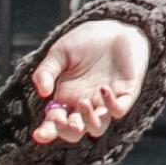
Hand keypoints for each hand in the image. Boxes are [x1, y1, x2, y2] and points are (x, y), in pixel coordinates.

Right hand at [29, 20, 150, 144]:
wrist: (113, 29)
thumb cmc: (84, 42)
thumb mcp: (59, 54)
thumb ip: (46, 71)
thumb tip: (42, 92)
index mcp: (66, 99)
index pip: (55, 123)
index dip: (47, 132)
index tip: (38, 135)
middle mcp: (85, 105)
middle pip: (75, 132)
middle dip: (68, 131)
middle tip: (63, 120)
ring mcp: (105, 102)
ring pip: (98, 127)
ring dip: (89, 120)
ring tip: (83, 102)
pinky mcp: (126, 94)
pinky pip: (120, 110)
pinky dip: (111, 104)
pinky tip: (103, 88)